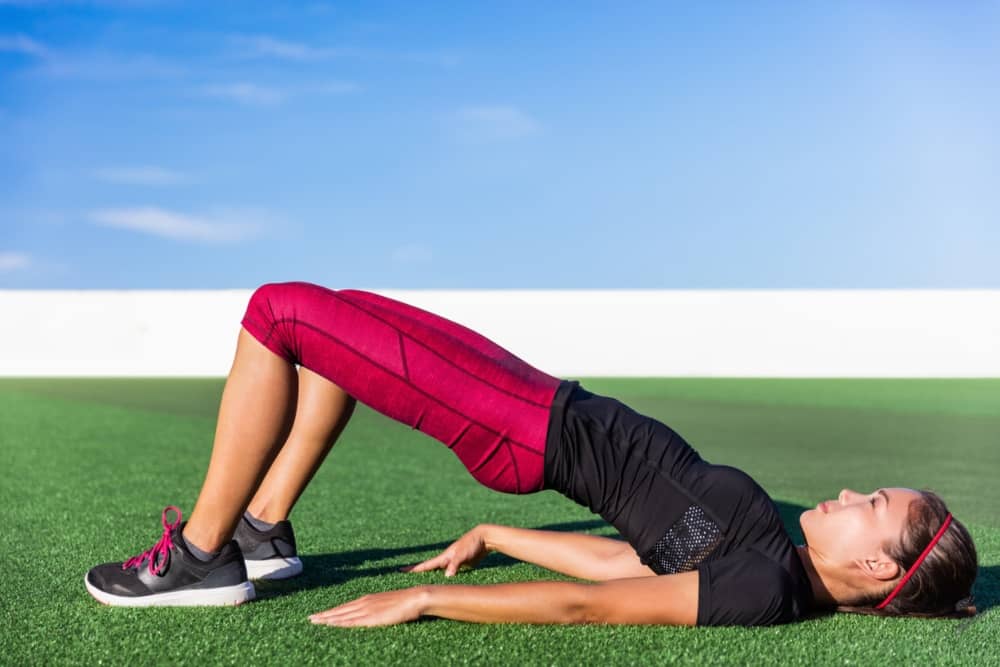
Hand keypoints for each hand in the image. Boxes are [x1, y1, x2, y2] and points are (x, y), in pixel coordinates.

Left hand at [309, 586, 429, 626]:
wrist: (413, 597)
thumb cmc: (403, 602)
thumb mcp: (385, 604)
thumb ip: (376, 609)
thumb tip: (371, 614)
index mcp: (366, 599)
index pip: (344, 607)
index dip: (331, 611)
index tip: (319, 614)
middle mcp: (363, 603)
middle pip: (339, 610)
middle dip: (324, 615)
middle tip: (310, 619)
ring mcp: (366, 609)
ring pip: (342, 615)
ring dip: (328, 619)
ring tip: (315, 622)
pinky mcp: (371, 617)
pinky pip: (352, 621)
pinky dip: (340, 623)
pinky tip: (332, 624)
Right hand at [401, 524, 490, 576]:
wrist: (484, 538)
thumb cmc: (472, 544)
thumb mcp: (463, 555)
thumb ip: (455, 565)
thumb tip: (446, 576)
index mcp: (444, 557)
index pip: (426, 565)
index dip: (413, 569)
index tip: (400, 569)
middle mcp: (446, 560)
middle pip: (429, 569)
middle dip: (418, 573)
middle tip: (405, 576)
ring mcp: (453, 563)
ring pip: (439, 572)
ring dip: (431, 576)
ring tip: (421, 582)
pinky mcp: (461, 566)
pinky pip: (450, 574)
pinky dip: (445, 579)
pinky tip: (445, 584)